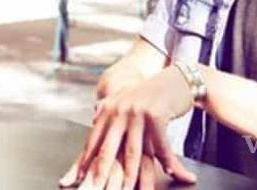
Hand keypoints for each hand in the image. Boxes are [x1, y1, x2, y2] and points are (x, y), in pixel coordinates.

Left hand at [62, 67, 197, 188]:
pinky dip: (167, 162)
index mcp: (110, 108)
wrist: (177, 78)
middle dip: (101, 172)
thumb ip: (108, 107)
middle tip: (96, 188)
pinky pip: (160, 146)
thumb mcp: (127, 97)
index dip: (86, 160)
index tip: (79, 177)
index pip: (95, 139)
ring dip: (132, 176)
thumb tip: (93, 116)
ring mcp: (137, 113)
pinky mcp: (156, 115)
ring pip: (133, 152)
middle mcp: (120, 110)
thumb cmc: (153, 92)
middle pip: (109, 148)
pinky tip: (170, 172)